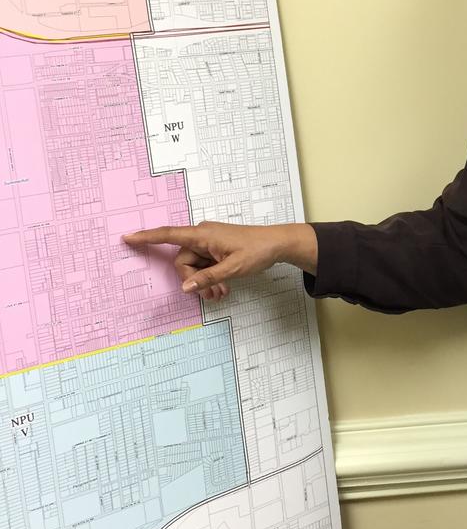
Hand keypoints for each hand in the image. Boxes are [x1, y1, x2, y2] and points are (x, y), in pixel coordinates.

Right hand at [122, 221, 314, 300]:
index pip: (169, 235)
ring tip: (221, 293)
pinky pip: (204, 265)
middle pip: (183, 262)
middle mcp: (202, 236)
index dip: (147, 237)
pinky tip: (223, 287)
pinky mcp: (216, 248)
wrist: (277, 244)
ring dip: (204, 282)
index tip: (128, 237)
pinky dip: (210, 277)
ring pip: (194, 267)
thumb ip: (207, 278)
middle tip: (212, 294)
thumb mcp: (232, 269)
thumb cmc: (257, 250)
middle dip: (193, 280)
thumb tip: (186, 287)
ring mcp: (209, 242)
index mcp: (202, 235)